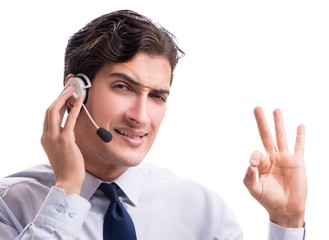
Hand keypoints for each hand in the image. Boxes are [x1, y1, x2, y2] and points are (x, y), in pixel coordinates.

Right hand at [41, 85, 84, 194]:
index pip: (49, 116)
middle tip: (68, 88)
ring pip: (55, 111)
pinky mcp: (65, 140)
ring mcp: (54, 137)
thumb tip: (69, 126)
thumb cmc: (67, 166)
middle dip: (59, 97)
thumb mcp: (61, 149)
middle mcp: (47, 135)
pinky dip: (75, 108)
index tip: (64, 95)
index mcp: (45, 138)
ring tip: (73, 90)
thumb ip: (61, 137)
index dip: (56, 103)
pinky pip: (70, 120)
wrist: (67, 180)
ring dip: (64, 98)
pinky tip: (80, 101)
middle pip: (49, 110)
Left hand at [243, 106, 306, 227]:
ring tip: (276, 110)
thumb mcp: (254, 190)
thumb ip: (249, 178)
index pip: (256, 153)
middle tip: (256, 107)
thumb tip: (249, 165)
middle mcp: (272, 158)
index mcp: (261, 164)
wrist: (287, 209)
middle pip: (266, 135)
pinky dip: (300, 136)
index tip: (254, 165)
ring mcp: (285, 159)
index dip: (254, 157)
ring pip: (281, 137)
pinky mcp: (297, 162)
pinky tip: (300, 126)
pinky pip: (299, 146)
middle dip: (261, 122)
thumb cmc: (269, 200)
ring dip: (279, 123)